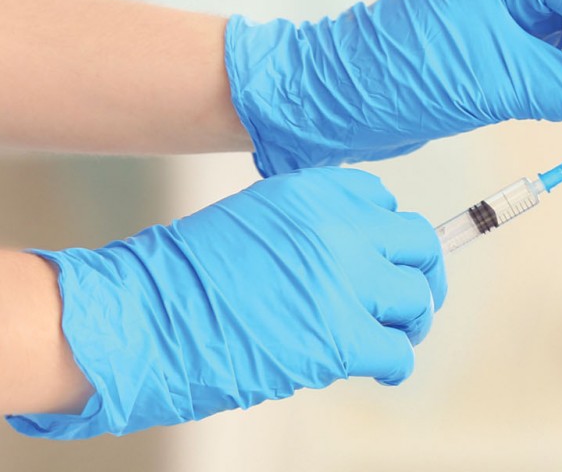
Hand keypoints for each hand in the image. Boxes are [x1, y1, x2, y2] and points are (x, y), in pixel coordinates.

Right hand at [7, 167, 444, 438]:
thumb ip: (306, 226)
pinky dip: (395, 365)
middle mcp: (340, 228)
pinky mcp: (341, 338)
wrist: (139, 320)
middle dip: (421, 273)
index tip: (381, 260)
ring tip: (392, 337)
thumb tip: (354, 254)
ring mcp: (344, 282)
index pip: (384, 203)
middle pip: (418, 243)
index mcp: (316, 191)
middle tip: (409, 301)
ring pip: (416, 299)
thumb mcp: (252, 220)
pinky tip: (379, 369)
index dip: (385, 238)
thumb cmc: (181, 279)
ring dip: (410, 322)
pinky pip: (398, 352)